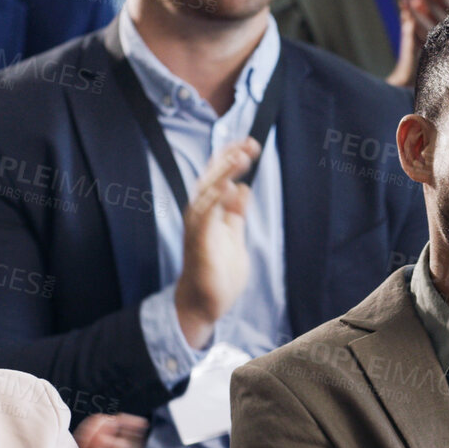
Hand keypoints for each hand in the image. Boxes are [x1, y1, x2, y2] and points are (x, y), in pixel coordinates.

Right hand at [172, 137, 259, 347]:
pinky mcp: (198, 242)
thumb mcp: (233, 236)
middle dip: (230, 157)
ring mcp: (197, 227)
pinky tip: (230, 186)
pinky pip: (206, 215)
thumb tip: (243, 190)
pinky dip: (216, 199)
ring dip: (224, 172)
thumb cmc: (217, 271)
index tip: (251, 144)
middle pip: (212, 177)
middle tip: (251, 144)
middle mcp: (200, 214)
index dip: (232, 157)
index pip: (218, 176)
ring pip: (208, 191)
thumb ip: (236, 213)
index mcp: (209, 211)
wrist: (204, 303)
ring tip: (241, 156)